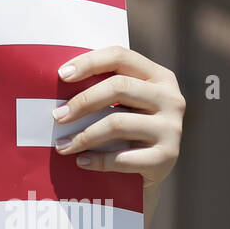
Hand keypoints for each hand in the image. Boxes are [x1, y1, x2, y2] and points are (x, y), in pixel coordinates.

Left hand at [49, 45, 184, 191]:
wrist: (150, 172)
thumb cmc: (128, 131)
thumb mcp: (123, 104)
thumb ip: (103, 89)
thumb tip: (57, 84)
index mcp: (159, 77)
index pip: (121, 57)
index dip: (89, 62)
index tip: (61, 75)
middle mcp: (171, 98)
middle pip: (119, 87)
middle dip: (82, 101)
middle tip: (57, 116)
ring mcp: (172, 128)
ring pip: (118, 123)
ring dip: (83, 135)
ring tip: (62, 145)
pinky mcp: (167, 158)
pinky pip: (123, 157)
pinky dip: (97, 160)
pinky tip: (81, 161)